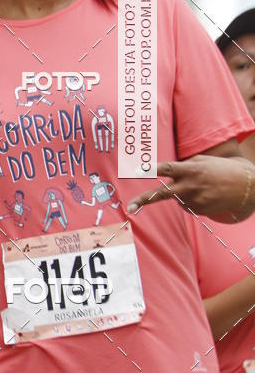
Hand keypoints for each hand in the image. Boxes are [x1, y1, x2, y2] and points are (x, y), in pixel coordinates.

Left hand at [127, 155, 252, 218]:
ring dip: (180, 192)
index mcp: (191, 169)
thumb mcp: (202, 161)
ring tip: (199, 186)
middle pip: (161, 194)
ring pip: (175, 198)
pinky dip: (190, 199)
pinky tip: (204, 194)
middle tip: (129, 208)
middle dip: (144, 200)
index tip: (140, 170)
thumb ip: (184, 166)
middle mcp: (190, 186)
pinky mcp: (200, 210)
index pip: (168, 168)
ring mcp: (195, 200)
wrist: (245, 187)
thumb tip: (167, 174)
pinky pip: (186, 205)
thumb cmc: (221, 169)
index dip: (153, 169)